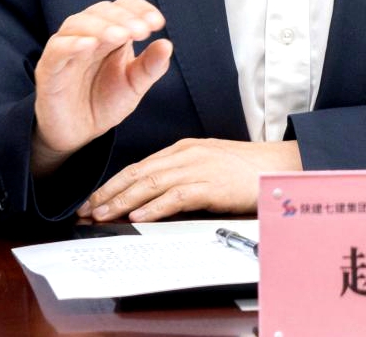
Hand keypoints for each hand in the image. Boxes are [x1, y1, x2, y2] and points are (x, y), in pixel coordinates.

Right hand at [31, 0, 172, 176]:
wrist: (78, 134)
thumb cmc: (105, 102)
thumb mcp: (134, 85)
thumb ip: (150, 66)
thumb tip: (168, 44)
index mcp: (112, 32)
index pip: (124, 6)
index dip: (140, 9)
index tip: (157, 24)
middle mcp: (88, 34)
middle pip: (102, 10)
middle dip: (124, 18)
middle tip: (141, 31)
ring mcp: (67, 48)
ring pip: (78, 23)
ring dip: (102, 26)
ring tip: (121, 36)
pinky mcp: (49, 67)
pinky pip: (58, 48)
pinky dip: (72, 43)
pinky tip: (90, 45)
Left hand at [79, 138, 302, 221]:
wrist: (279, 167)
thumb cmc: (245, 170)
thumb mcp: (207, 166)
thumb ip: (181, 175)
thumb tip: (152, 197)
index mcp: (183, 149)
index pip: (139, 165)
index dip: (113, 183)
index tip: (93, 199)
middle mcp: (186, 154)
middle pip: (138, 173)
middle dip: (109, 192)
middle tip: (86, 210)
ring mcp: (198, 167)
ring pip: (151, 183)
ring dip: (122, 201)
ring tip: (102, 215)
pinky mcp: (210, 184)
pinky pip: (176, 196)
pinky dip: (154, 207)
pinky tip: (138, 217)